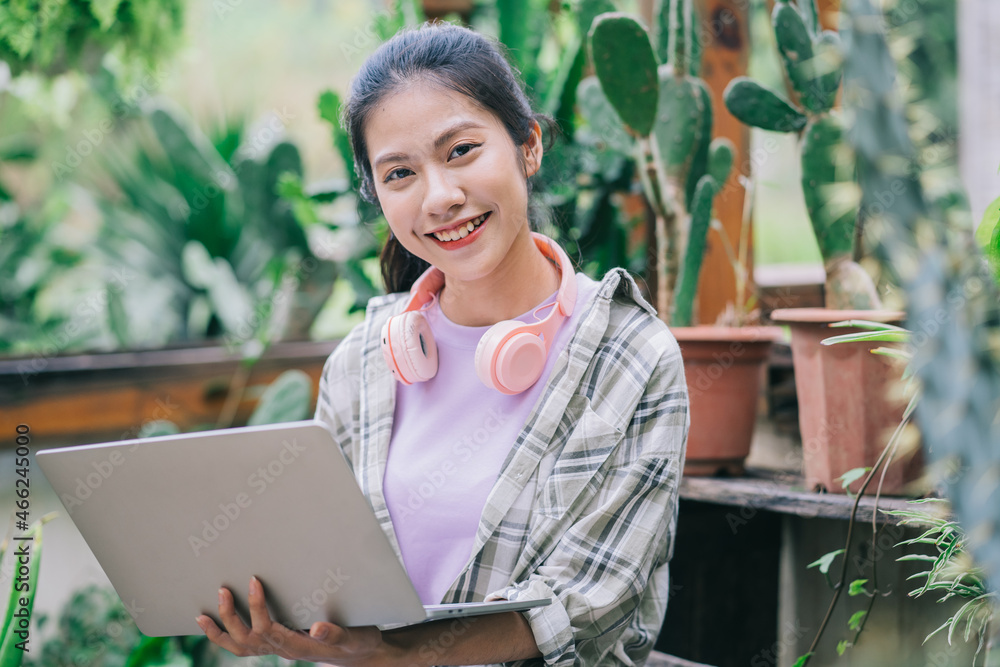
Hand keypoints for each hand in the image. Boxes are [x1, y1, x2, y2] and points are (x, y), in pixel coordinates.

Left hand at [195, 576, 392, 664]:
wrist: (359, 654)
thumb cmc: (357, 642)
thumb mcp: (353, 637)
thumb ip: (335, 633)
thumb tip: (316, 627)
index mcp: (298, 645)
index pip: (269, 628)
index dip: (257, 606)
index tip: (254, 581)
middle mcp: (284, 650)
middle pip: (248, 639)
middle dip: (231, 615)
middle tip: (222, 589)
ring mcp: (278, 650)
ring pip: (241, 647)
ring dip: (221, 631)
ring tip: (202, 614)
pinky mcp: (277, 645)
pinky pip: (245, 647)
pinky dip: (226, 637)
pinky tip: (215, 624)